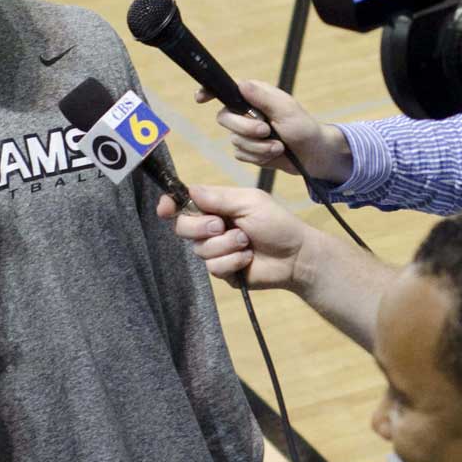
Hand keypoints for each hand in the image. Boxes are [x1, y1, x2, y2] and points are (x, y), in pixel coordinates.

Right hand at [155, 184, 316, 291]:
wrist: (296, 256)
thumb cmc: (277, 224)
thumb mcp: (250, 202)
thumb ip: (219, 197)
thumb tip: (190, 190)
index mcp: (217, 207)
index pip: (184, 204)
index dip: (170, 205)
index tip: (165, 209)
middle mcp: (212, 228)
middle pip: (183, 227)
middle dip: (200, 227)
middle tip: (222, 226)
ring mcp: (217, 250)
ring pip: (199, 250)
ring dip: (225, 245)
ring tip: (247, 242)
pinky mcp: (223, 271)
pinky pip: (214, 267)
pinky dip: (233, 261)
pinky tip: (248, 258)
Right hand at [209, 80, 352, 183]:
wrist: (313, 155)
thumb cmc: (304, 128)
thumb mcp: (286, 109)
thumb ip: (262, 97)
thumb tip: (240, 84)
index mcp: (255, 96)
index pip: (225, 90)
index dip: (209, 92)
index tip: (201, 98)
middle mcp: (247, 112)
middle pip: (224, 118)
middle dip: (246, 128)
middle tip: (266, 131)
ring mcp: (247, 133)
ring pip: (235, 141)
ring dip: (259, 147)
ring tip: (278, 146)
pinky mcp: (250, 150)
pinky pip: (241, 155)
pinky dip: (258, 157)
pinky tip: (273, 154)